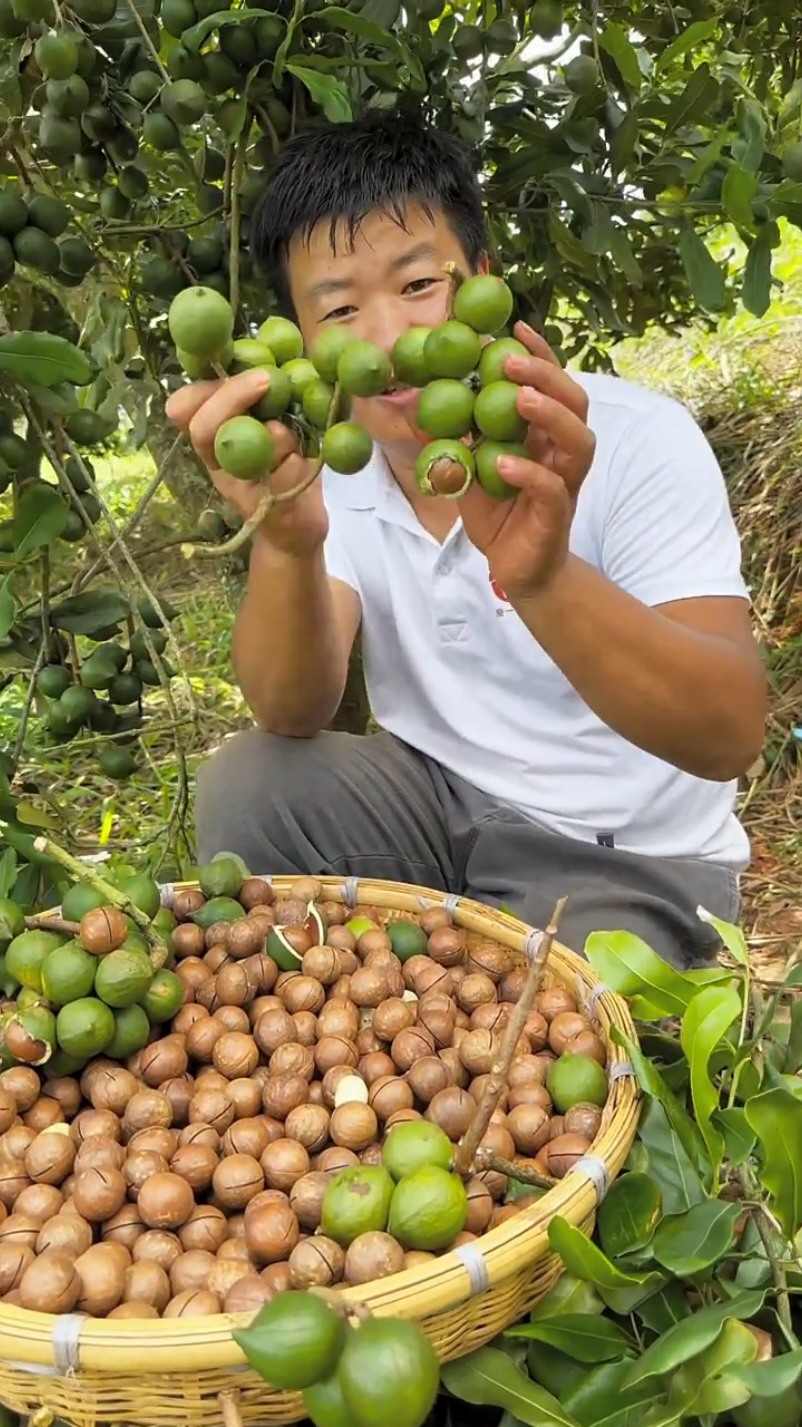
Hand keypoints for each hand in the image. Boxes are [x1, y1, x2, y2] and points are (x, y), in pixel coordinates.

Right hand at [165, 369, 328, 558]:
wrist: (298, 526)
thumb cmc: (286, 466)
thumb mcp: (273, 422)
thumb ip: (263, 394)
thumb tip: (271, 346)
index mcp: (214, 437)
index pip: (184, 408)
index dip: (198, 386)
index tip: (226, 360)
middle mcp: (218, 462)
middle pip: (202, 428)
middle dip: (232, 395)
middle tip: (265, 378)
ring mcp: (240, 488)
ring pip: (247, 448)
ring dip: (276, 431)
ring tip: (295, 434)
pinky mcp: (269, 506)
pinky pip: (280, 472)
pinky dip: (298, 458)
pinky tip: (307, 458)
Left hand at [458, 322, 595, 600]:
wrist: (514, 569)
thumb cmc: (497, 515)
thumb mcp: (466, 469)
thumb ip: (452, 436)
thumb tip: (414, 401)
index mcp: (546, 436)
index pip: (553, 386)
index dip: (540, 355)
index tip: (514, 327)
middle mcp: (563, 454)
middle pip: (576, 404)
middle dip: (547, 376)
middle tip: (509, 361)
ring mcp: (566, 484)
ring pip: (578, 442)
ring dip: (550, 415)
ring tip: (519, 399)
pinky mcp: (557, 517)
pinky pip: (551, 489)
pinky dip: (529, 473)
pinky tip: (503, 462)